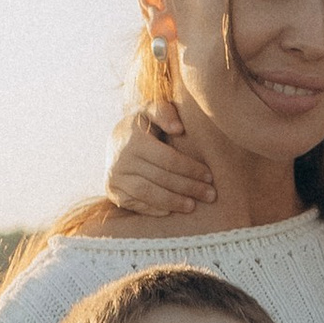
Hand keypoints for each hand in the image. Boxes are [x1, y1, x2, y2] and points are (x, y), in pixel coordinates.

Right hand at [102, 87, 220, 220]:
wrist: (116, 141)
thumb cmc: (143, 125)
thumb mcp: (151, 111)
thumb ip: (164, 112)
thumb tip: (178, 128)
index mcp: (134, 139)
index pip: (167, 158)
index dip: (190, 169)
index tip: (209, 176)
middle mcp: (121, 159)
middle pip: (160, 177)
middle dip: (188, 187)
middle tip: (210, 195)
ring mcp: (115, 177)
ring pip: (147, 193)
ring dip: (172, 201)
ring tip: (192, 206)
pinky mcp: (113, 191)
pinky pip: (135, 204)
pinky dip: (154, 209)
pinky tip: (171, 211)